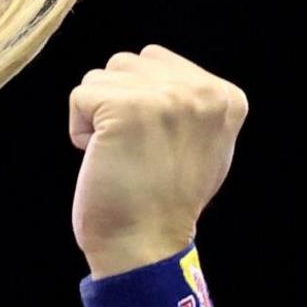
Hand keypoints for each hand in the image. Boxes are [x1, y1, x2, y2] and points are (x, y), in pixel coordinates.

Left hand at [68, 44, 248, 273]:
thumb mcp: (204, 144)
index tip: (155, 146)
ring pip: (101, 77)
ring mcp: (166, 97)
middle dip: (117, 101)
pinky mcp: (126, 108)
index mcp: (227, 97)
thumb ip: (191, 104)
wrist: (146, 245)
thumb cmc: (165, 201)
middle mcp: (203, 91)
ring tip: (118, 152)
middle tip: (132, 149)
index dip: (142, 102)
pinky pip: (79, 97)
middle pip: (128, 64)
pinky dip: (78, 129)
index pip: (158, 61)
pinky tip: (100, 157)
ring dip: (97, 114)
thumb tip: (158, 73)